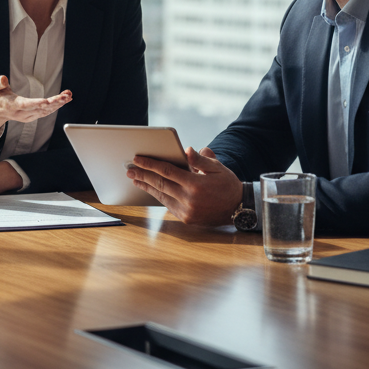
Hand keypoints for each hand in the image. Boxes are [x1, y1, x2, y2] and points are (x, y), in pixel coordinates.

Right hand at [0, 75, 71, 139]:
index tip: (47, 101)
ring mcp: (27, 116)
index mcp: (11, 105)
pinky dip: (56, 106)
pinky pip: (46, 112)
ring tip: (69, 95)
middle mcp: (21, 113)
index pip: (25, 105)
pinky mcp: (32, 116)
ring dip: (58, 104)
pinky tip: (65, 99)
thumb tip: (4, 78)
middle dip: (54, 103)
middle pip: (39, 109)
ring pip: (45, 111)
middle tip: (66, 96)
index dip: (36, 103)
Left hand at [126, 147, 243, 225]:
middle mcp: (188, 199)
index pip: (167, 171)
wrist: (238, 209)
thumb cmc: (227, 185)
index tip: (138, 158)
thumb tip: (187, 150)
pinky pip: (168, 205)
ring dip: (146, 186)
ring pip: (161, 196)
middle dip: (142, 175)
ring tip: (135, 179)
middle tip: (129, 169)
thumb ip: (200, 160)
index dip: (150, 164)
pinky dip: (158, 196)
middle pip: (160, 184)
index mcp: (195, 184)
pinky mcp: (186, 218)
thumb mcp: (217, 168)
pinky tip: (151, 189)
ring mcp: (186, 211)